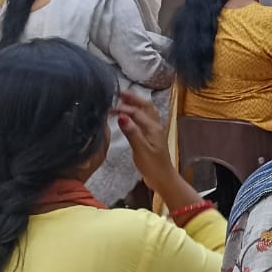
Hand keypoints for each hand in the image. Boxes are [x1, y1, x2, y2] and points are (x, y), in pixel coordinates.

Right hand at [117, 92, 202, 213]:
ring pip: (147, 111)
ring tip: (124, 99)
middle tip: (119, 92)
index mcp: (152, 128)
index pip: (136, 112)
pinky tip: (131, 114)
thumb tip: (122, 116)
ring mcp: (154, 130)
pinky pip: (146, 118)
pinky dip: (138, 112)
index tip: (108, 107)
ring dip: (136, 103)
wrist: (163, 178)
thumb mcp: (140, 150)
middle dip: (133, 98)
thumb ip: (132, 133)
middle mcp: (155, 126)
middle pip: (145, 106)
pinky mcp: (152, 136)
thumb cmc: (152, 166)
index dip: (122, 107)